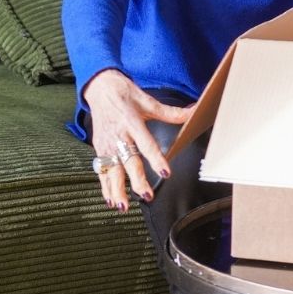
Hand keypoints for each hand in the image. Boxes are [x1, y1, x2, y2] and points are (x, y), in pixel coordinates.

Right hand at [84, 69, 195, 210]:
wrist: (99, 87)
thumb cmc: (125, 93)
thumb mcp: (148, 101)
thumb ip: (171, 112)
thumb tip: (194, 112)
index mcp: (132, 122)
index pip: (147, 144)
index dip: (156, 159)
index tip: (165, 173)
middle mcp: (119, 135)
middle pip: (128, 161)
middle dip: (137, 180)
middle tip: (146, 196)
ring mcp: (106, 143)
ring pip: (111, 170)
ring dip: (117, 189)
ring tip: (124, 206)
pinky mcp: (98, 148)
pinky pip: (101, 170)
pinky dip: (105, 187)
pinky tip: (111, 201)